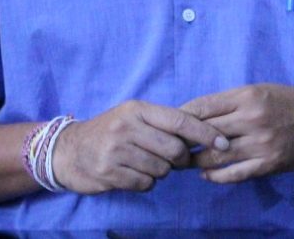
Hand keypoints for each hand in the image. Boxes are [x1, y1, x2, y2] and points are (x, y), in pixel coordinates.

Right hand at [51, 100, 228, 193]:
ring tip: (143, 162)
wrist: (69, 150)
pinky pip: (145, 183)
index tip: (223, 142)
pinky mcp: (109, 172)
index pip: (180, 120)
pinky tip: (131, 173)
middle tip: (171, 159)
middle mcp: (127, 126)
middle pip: (175, 149)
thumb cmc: (110, 131)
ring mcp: (116, 150)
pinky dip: (144, 182)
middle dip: (179, 159)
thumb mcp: (133, 116)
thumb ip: (163, 123)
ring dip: (160, 171)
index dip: (205, 132)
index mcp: (137, 109)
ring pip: (161, 169)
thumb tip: (202, 135)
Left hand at [180, 83, 293, 183]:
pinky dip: (217, 177)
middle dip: (184, 140)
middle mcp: (252, 119)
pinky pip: (236, 174)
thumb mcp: (255, 90)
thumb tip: (192, 115)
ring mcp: (261, 143)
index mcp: (246, 96)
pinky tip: (206, 175)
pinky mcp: (269, 164)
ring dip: (196, 161)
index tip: (169, 124)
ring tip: (184, 162)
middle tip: (170, 146)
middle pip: (206, 132)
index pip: (203, 107)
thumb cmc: (284, 100)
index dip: (181, 117)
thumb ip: (226, 102)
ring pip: (217, 156)